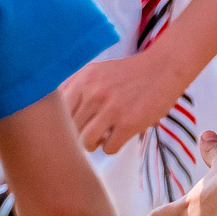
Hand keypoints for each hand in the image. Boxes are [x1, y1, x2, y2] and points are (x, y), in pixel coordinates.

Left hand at [63, 52, 185, 155]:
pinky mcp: (129, 123)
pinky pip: (109, 148)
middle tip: (90, 132)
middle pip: (70, 130)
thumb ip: (74, 87)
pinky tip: (118, 136)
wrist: (165, 67)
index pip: (57, 113)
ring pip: (86, 142)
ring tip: (102, 137)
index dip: (62, 124)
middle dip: (79, 135)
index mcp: (82, 80)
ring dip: (93, 144)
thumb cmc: (129, 73)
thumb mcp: (97, 71)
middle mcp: (93, 93)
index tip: (72, 126)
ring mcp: (111, 108)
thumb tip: (52, 115)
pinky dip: (112, 147)